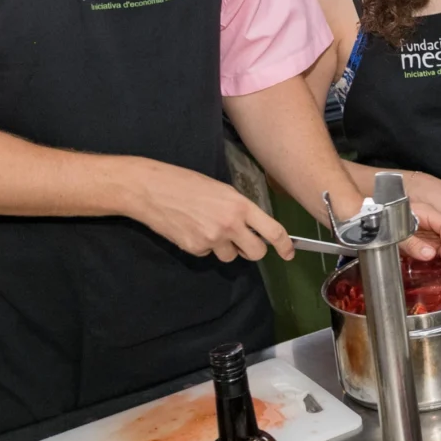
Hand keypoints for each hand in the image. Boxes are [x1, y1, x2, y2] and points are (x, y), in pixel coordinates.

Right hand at [114, 160, 293, 263]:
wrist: (152, 190)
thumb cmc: (186, 183)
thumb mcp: (222, 190)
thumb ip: (241, 210)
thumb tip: (254, 227)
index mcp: (240, 206)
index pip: (273, 231)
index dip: (284, 245)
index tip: (289, 252)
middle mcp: (230, 225)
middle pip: (256, 252)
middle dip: (253, 250)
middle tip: (246, 243)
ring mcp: (212, 239)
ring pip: (231, 256)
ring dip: (226, 248)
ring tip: (208, 227)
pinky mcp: (195, 249)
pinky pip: (208, 254)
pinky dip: (203, 246)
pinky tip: (192, 229)